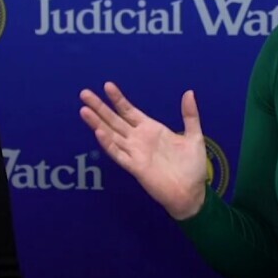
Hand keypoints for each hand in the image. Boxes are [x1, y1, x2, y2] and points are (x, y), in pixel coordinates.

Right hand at [79, 82, 207, 219]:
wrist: (192, 193)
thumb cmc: (192, 167)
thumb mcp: (194, 136)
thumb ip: (190, 115)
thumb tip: (189, 92)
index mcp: (151, 129)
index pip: (129, 111)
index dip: (117, 99)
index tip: (107, 85)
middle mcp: (138, 139)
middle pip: (114, 120)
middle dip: (100, 107)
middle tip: (84, 93)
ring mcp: (135, 153)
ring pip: (112, 135)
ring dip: (98, 123)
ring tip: (84, 110)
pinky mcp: (135, 167)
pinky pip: (118, 154)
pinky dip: (108, 144)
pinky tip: (98, 132)